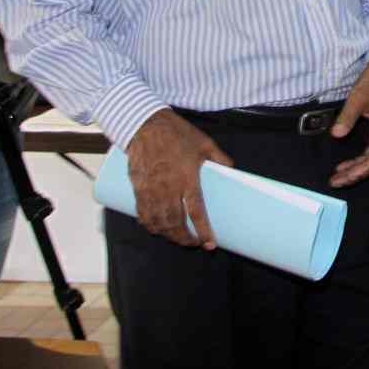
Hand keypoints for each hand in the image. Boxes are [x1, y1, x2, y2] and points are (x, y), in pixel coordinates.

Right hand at [125, 109, 233, 248]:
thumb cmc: (176, 133)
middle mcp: (168, 188)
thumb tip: (231, 170)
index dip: (204, 231)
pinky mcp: (137, 188)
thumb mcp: (204, 143)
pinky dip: (149, 225)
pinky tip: (156, 228)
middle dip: (184, 239)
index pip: (196, 212)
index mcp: (187, 178)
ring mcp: (150, 190)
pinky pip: (142, 214)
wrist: (145, 125)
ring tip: (178, 238)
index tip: (210, 244)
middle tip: (193, 244)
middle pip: (175, 223)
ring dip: (168, 235)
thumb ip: (219, 158)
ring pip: (158, 222)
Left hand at [328, 58, 368, 186]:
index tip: (345, 175)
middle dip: (356, 174)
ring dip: (356, 169)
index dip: (362, 169)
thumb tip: (336, 135)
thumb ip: (347, 116)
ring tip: (337, 177)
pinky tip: (345, 165)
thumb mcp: (358, 97)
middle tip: (335, 182)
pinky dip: (358, 160)